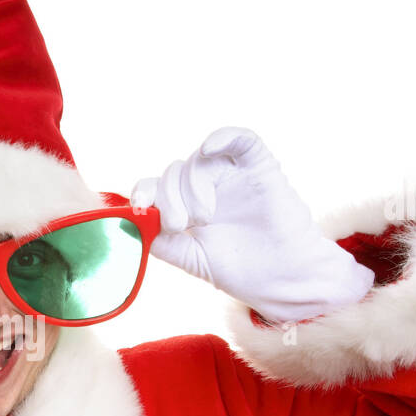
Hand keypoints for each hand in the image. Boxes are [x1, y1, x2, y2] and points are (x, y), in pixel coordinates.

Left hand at [132, 128, 372, 322]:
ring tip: (204, 219)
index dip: (144, 191)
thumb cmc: (241, 270)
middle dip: (170, 198)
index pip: (157, 186)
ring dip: (193, 188)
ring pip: (198, 160)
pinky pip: (241, 138)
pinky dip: (223, 137)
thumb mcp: (191, 257)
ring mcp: (233, 174)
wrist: (283, 279)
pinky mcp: (259, 166)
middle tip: (182, 225)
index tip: (140, 205)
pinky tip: (210, 149)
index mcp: (189, 205)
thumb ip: (161, 240)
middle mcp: (208, 186)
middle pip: (174, 172)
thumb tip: (132, 222)